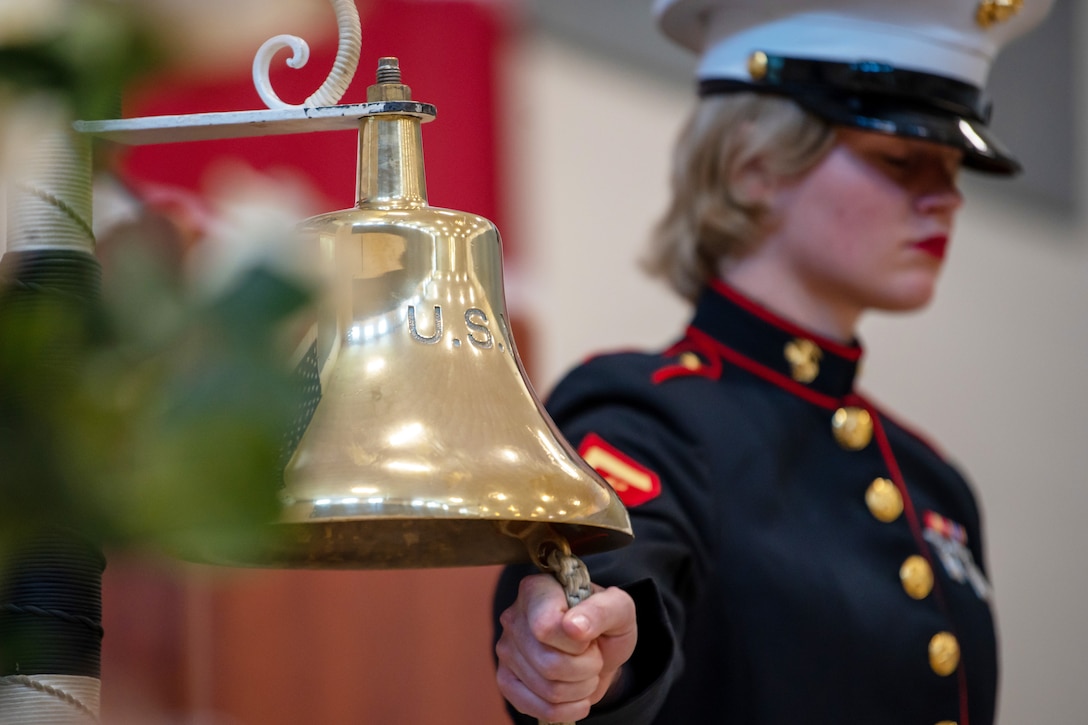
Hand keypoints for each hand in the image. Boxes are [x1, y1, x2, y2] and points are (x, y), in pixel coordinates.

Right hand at [496, 573, 636, 721]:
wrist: (597, 648)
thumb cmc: (605, 623)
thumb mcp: (619, 609)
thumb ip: (602, 610)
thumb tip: (573, 626)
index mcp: (536, 590)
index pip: (546, 628)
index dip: (577, 643)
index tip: (589, 635)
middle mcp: (514, 616)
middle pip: (549, 664)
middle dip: (586, 668)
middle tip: (592, 655)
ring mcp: (505, 649)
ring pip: (548, 689)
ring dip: (580, 688)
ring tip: (585, 671)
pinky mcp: (506, 679)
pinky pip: (537, 708)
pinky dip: (567, 709)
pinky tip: (576, 695)